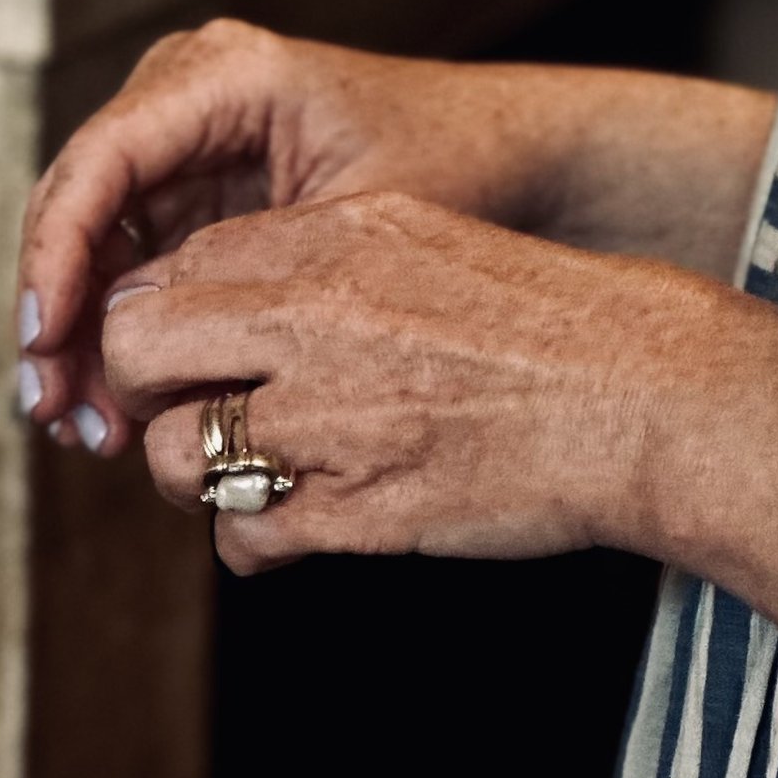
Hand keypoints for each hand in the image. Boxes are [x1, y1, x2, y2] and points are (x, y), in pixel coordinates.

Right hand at [15, 20, 568, 435]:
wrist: (509, 153)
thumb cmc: (453, 167)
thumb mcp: (361, 224)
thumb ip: (263, 281)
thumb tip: (156, 368)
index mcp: (225, 75)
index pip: (103, 158)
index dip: (57, 252)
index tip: (44, 342)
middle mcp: (186, 92)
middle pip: (76, 201)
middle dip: (57, 311)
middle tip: (53, 410)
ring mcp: (182, 140)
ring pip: (88, 240)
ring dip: (78, 335)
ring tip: (87, 429)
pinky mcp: (191, 191)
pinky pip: (125, 261)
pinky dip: (116, 331)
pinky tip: (115, 409)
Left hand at [94, 187, 731, 565]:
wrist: (641, 393)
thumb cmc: (541, 316)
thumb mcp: (420, 235)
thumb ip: (316, 256)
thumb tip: (220, 288)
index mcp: (332, 236)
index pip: (174, 264)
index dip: (162, 312)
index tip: (184, 346)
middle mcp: (313, 318)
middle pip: (137, 347)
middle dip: (144, 387)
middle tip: (184, 408)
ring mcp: (327, 419)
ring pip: (171, 456)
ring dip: (194, 473)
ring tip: (245, 473)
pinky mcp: (353, 512)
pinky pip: (241, 539)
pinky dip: (255, 542)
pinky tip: (299, 525)